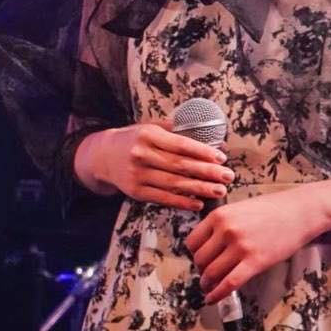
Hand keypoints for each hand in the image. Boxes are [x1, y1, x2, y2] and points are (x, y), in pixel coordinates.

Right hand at [74, 119, 234, 211]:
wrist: (103, 156)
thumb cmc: (136, 139)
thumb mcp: (152, 127)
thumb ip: (178, 130)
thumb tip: (213, 136)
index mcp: (149, 135)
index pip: (181, 145)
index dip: (203, 152)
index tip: (221, 157)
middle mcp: (142, 155)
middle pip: (180, 166)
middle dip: (207, 172)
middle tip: (228, 176)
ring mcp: (138, 175)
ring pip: (174, 184)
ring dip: (199, 189)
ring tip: (219, 191)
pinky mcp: (136, 192)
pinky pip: (163, 199)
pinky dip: (182, 202)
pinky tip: (198, 203)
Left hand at [185, 187, 325, 302]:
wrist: (299, 211)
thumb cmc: (272, 209)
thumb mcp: (239, 208)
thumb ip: (223, 224)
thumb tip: (209, 246)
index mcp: (219, 215)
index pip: (192, 242)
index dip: (194, 254)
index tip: (201, 260)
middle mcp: (226, 230)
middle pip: (200, 259)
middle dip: (201, 270)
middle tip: (207, 274)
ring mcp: (240, 246)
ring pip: (211, 273)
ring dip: (207, 284)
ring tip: (209, 288)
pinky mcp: (255, 262)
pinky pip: (229, 283)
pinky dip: (217, 294)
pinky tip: (213, 299)